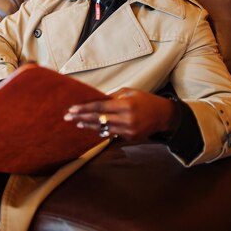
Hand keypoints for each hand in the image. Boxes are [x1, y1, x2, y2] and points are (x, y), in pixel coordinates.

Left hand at [63, 88, 178, 139]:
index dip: (85, 108)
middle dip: (81, 118)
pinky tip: (91, 127)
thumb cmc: (144, 100)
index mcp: (126, 105)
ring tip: (77, 123)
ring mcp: (128, 131)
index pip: (100, 107)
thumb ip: (112, 96)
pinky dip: (101, 130)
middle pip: (99, 119)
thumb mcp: (129, 92)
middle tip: (67, 117)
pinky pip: (112, 134)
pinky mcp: (130, 138)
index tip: (72, 109)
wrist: (163, 115)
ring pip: (103, 128)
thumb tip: (94, 99)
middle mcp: (127, 119)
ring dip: (89, 125)